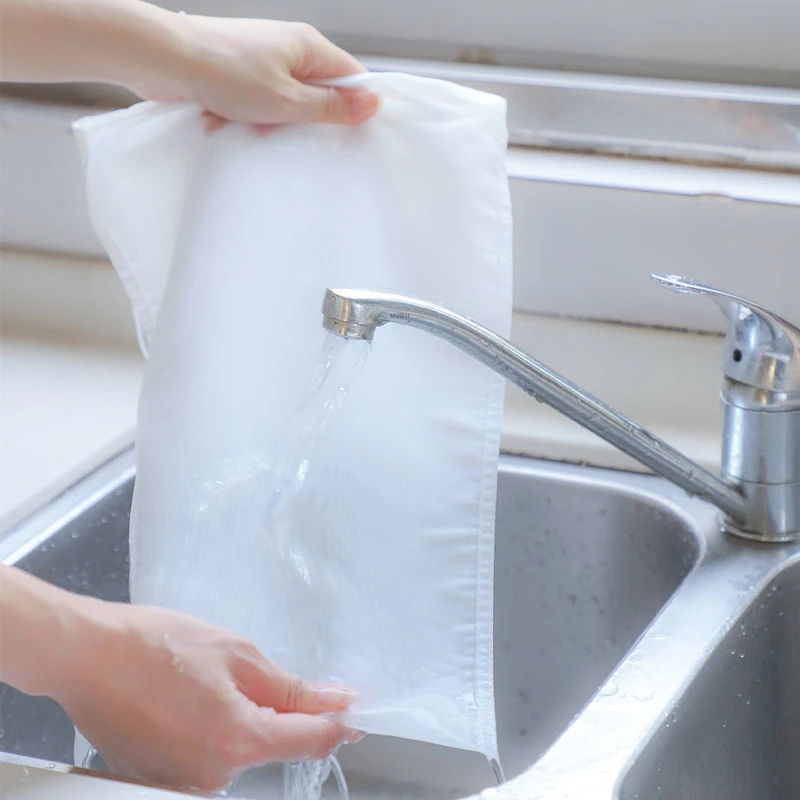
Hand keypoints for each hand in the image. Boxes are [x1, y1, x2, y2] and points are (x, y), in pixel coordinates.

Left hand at [1, 2, 378, 127]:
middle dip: (310, 119)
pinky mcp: (236, 70)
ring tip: (259, 131)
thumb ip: (331, 107)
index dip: (355, 107)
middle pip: (318, 90)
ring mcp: (260, 56)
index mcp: (308, 45)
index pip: (351, 76)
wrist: (163, 59)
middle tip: (303, 140)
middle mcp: (287, 46)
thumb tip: (373, 104)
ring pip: (286, 100)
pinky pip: (258, 101)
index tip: (353, 135)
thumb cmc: (225, 75)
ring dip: (276, 122)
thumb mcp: (288, 102)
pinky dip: (250, 117)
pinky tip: (235, 125)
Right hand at [56, 601, 359, 790]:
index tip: (352, 711)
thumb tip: (336, 700)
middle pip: (271, 744)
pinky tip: (179, 701)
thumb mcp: (237, 654)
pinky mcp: (160, 783)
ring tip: (194, 682)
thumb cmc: (156, 646)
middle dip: (271, 710)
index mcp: (240, 740)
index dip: (337, 723)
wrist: (87, 656)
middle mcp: (214, 776)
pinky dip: (205, 729)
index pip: (312, 741)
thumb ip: (292, 688)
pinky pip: (204, 757)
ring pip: (236, 749)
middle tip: (233, 670)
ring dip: (234, 718)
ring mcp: (184, 785)